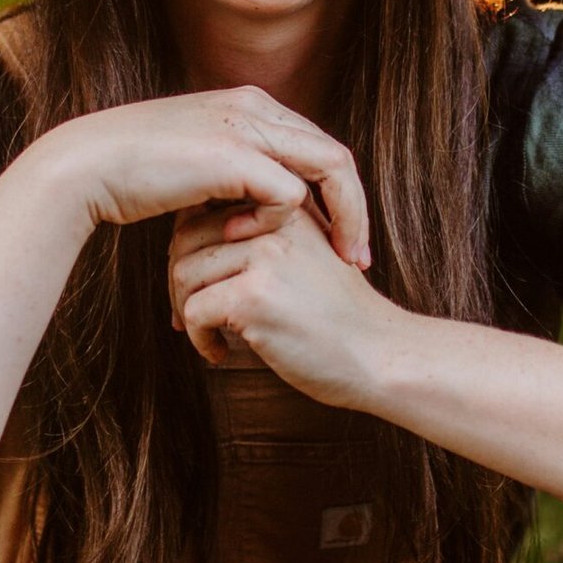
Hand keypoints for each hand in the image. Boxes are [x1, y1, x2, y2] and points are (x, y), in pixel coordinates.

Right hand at [39, 88, 370, 264]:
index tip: (342, 239)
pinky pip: (287, 194)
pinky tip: (244, 242)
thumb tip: (262, 209)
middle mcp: (256, 106)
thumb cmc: (134, 176)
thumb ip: (235, 176)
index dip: (339, 194)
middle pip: (337, 156)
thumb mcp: (196, 168)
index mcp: (251, 105)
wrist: (87, 167)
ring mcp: (247, 126)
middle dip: (356, 211)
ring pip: (330, 169)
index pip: (318, 146)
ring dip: (342, 219)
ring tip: (341, 260)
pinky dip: (277, 225)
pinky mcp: (233, 155)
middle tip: (359, 258)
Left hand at [167, 199, 403, 405]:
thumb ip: (266, 237)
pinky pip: (193, 311)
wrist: (381, 355)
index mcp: (286, 207)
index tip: (200, 285)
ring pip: (183, 274)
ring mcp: (264, 257)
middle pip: (185, 238)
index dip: (191, 250)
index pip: (206, 210)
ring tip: (211, 334)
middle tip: (193, 315)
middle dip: (180, 282)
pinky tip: (221, 353)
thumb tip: (191, 238)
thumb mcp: (309, 255)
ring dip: (185, 311)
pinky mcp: (254, 296)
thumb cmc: (342, 317)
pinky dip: (197, 338)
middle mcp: (275, 222)